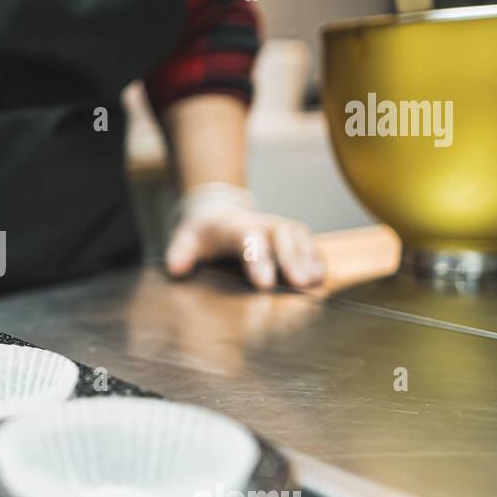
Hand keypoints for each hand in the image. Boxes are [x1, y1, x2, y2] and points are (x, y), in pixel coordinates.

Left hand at [166, 188, 325, 289]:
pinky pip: (308, 243)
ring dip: (307, 258)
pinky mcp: (291, 236)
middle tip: (298, 283)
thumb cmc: (203, 234)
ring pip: (299, 236)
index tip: (263, 284)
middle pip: (281, 235)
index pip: (247, 238)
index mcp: (234, 226)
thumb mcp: (185, 238)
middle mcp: (261, 223)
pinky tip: (320, 279)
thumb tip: (176, 269)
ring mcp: (278, 227)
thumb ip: (179, 252)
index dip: (257, 259)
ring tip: (311, 283)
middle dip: (291, 258)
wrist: (219, 213)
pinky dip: (315, 259)